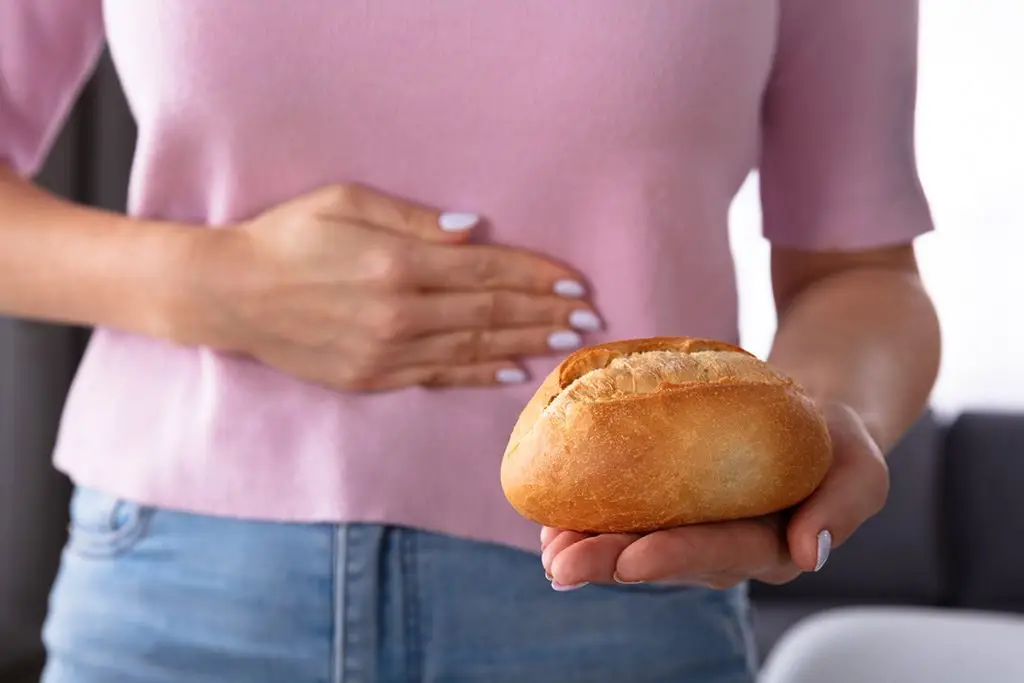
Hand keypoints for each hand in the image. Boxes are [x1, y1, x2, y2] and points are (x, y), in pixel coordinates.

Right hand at [186, 183, 599, 390]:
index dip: (537, 278)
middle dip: (546, 314)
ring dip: (526, 346)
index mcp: (397, 263)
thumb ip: (414, 218)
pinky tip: (513, 374)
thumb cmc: (287, 234)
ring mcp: (386, 352)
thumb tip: (475, 230)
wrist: (230, 293)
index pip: (487, 272)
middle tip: (590, 319)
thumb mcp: (344, 201)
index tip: (576, 283)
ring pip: (474, 351)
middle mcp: (399, 313)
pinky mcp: (372, 378)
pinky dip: (480, 377)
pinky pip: (439, 378)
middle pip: (491, 315)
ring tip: (569, 345)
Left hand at [539, 402, 889, 589]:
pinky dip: (588, 516)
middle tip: (560, 564)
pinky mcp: (670, 504)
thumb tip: (809, 552)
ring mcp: (692, 527)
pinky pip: (627, 515)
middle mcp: (722, 547)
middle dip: (608, 562)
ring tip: (546, 546)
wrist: (811, 416)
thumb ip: (843, 508)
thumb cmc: (835, 443)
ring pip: (634, 541)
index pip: (718, 552)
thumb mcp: (860, 468)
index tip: (632, 559)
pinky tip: (552, 519)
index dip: (674, 556)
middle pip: (662, 557)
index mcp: (770, 547)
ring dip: (587, 545)